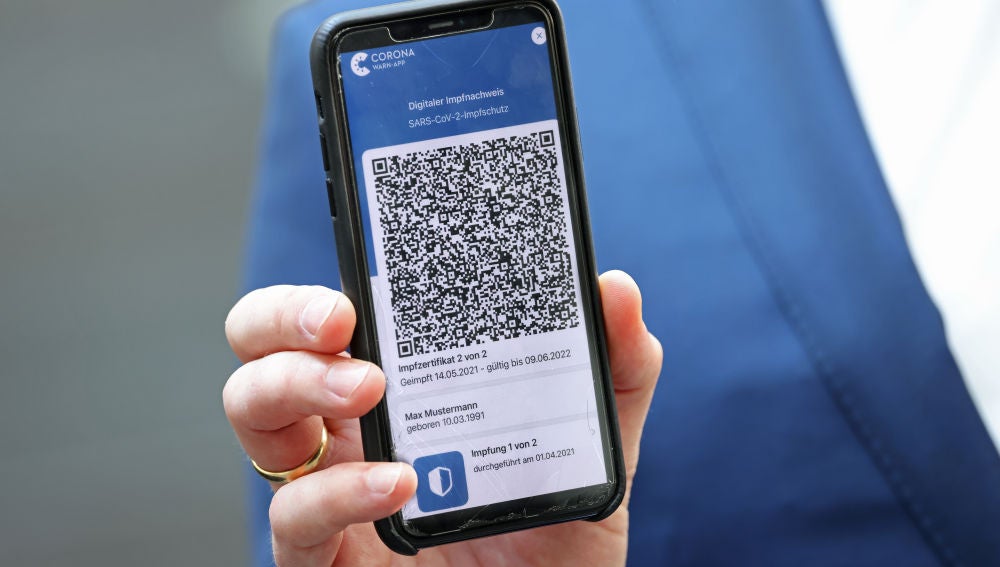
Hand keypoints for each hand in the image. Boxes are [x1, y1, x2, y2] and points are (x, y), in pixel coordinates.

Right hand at [223, 270, 661, 565]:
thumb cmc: (557, 536)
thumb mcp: (594, 445)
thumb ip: (614, 369)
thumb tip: (614, 288)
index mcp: (401, 386)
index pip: (336, 314)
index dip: (331, 279)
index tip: (370, 257)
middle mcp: (351, 429)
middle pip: (264, 347)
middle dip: (283, 314)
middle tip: (341, 321)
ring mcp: (329, 487)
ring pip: (253, 413)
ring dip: (295, 383)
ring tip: (366, 388)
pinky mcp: (323, 557)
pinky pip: (294, 517)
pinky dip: (338, 491)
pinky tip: (396, 484)